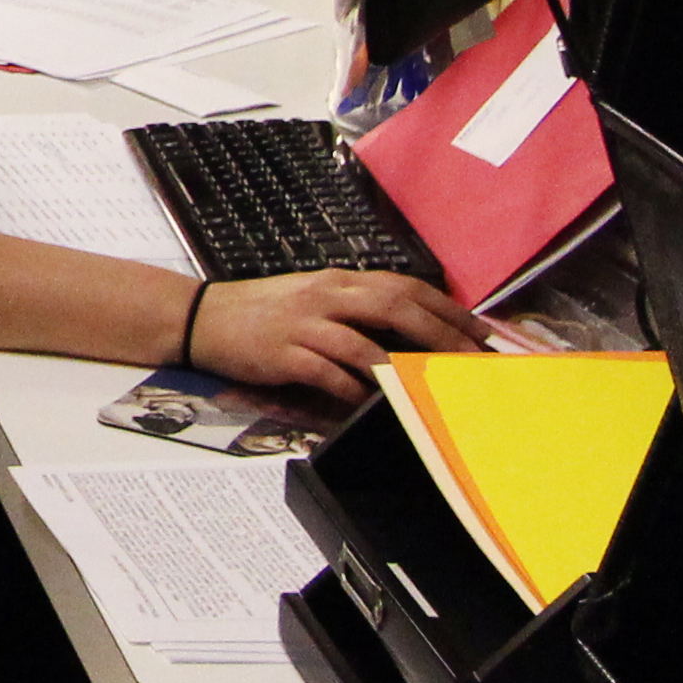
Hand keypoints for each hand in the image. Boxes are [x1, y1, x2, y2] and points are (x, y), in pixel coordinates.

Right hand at [188, 269, 494, 400]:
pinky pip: (325, 371)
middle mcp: (325, 297)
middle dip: (438, 334)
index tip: (479, 331)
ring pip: (361, 341)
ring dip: (399, 365)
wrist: (202, 317)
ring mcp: (303, 325)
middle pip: (393, 308)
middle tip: (470, 359)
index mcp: (338, 281)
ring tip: (430, 385)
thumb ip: (357, 308)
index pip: (404, 286)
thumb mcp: (314, 298)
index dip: (446, 308)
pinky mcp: (282, 354)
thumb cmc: (263, 312)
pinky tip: (370, 401)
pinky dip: (351, 387)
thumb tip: (410, 329)